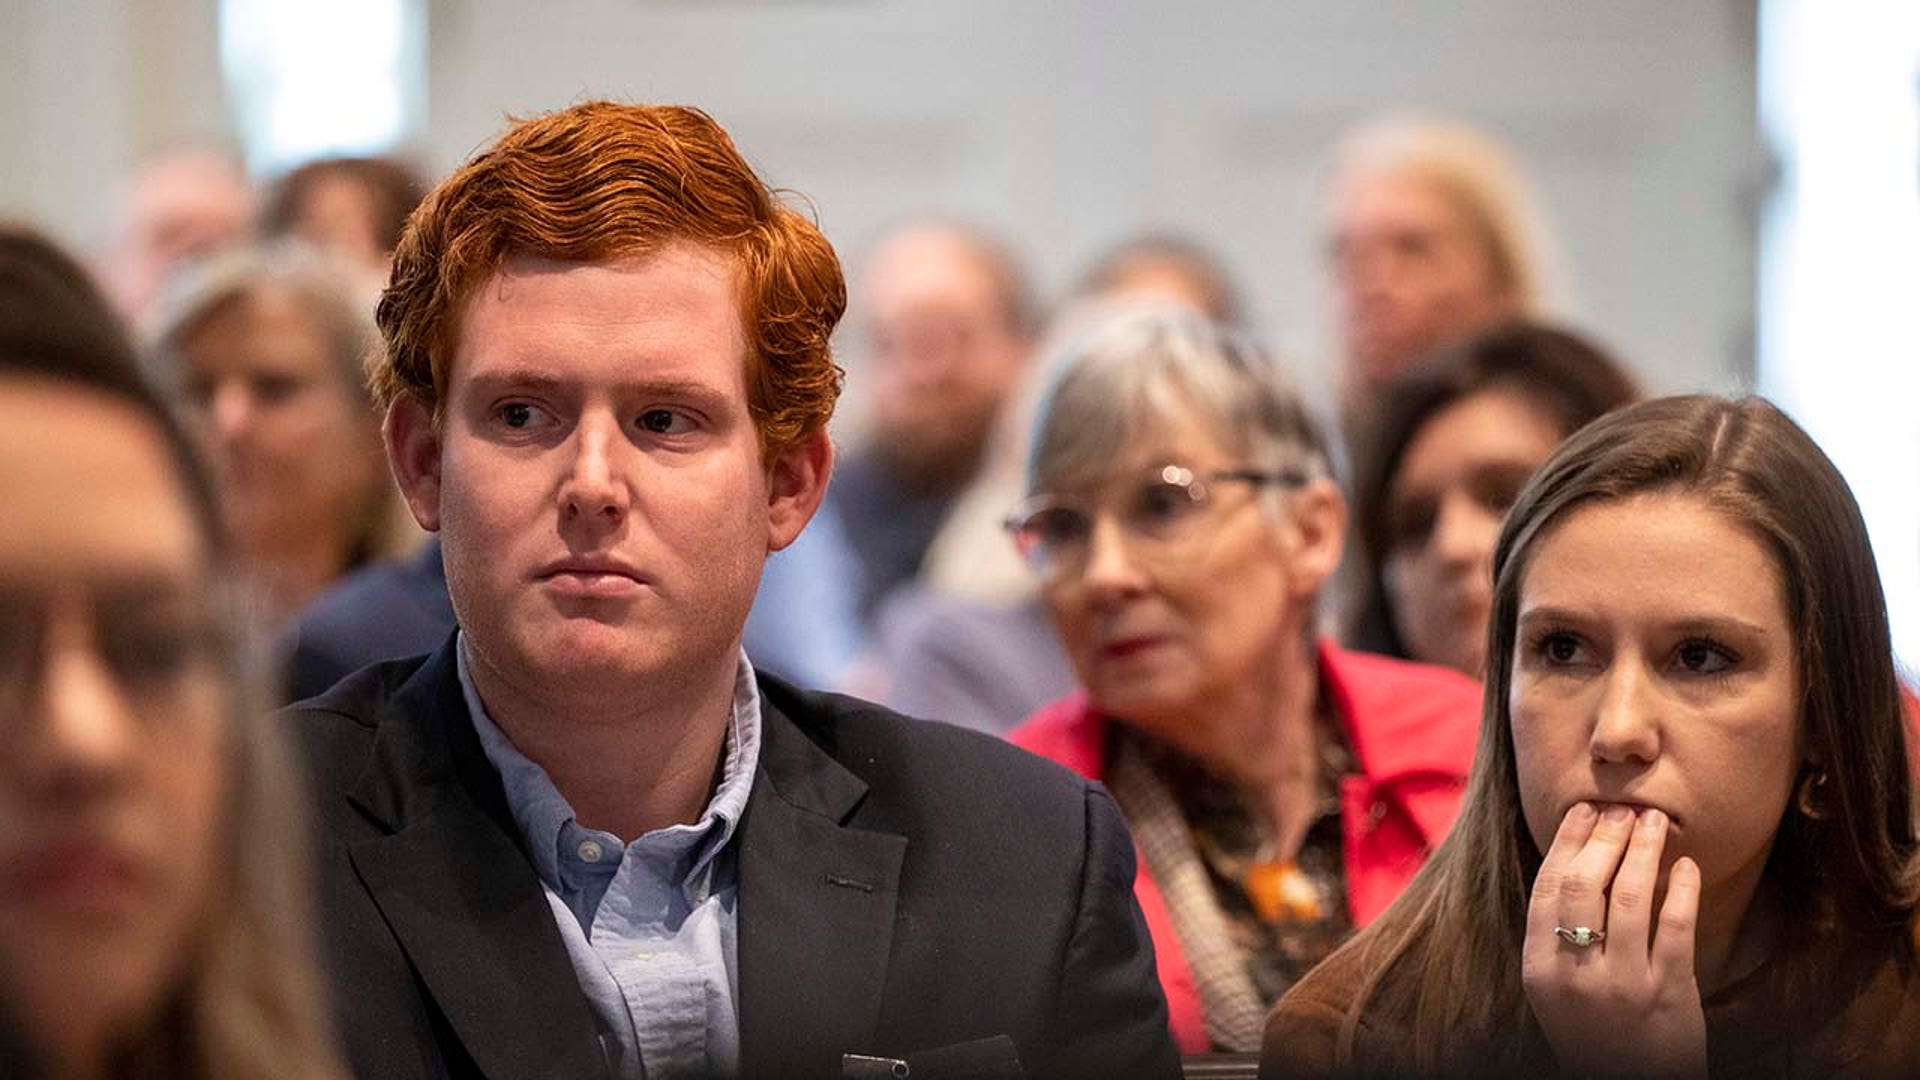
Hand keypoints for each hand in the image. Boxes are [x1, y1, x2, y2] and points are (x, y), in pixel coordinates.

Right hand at [1522, 802, 1706, 1078]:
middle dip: (1605, 837)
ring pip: (1630, 897)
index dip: (1568, 841)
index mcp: (1539, 969)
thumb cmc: (1594, 1030)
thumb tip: (1578, 857)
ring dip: (1644, 850)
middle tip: (1623, 809)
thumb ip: (1557, 935)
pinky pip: (1676, 927)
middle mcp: (1575, 976)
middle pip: (1584, 884)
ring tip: (1655, 822)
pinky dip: (1682, 889)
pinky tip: (1687, 866)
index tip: (1586, 811)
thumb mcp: (1558, 987)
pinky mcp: (1668, 995)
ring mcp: (1622, 985)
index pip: (1548, 887)